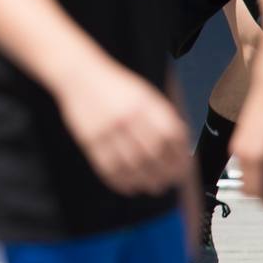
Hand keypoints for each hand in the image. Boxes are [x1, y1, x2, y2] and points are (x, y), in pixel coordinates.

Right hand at [56, 63, 189, 195]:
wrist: (79, 75)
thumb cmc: (115, 87)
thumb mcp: (143, 94)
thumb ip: (162, 117)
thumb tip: (180, 148)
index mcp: (146, 104)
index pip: (172, 136)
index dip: (180, 157)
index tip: (183, 169)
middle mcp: (128, 116)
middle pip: (153, 154)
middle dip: (165, 174)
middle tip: (168, 183)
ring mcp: (108, 128)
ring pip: (131, 165)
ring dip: (144, 181)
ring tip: (151, 187)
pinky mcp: (89, 139)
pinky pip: (108, 167)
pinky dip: (120, 181)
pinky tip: (129, 186)